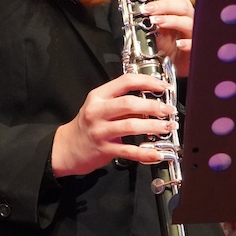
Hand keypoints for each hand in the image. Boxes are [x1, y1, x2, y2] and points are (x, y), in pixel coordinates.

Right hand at [51, 72, 177, 176]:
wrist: (66, 148)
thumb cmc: (87, 126)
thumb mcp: (99, 108)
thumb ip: (121, 103)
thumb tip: (151, 102)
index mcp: (98, 96)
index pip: (125, 81)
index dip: (147, 82)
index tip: (163, 86)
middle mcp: (97, 111)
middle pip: (129, 103)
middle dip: (153, 105)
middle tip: (168, 110)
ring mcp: (99, 131)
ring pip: (131, 125)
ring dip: (153, 126)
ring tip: (167, 127)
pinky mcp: (103, 149)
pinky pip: (128, 151)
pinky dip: (145, 152)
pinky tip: (157, 153)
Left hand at [139, 0, 193, 77]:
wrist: (175, 63)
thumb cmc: (166, 42)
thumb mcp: (149, 25)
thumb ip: (137, 10)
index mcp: (176, 7)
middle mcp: (186, 16)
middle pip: (179, 4)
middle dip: (162, 5)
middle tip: (146, 9)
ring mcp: (192, 31)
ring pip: (187, 22)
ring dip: (171, 20)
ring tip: (156, 22)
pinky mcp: (195, 48)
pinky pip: (193, 43)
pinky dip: (187, 43)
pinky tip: (178, 44)